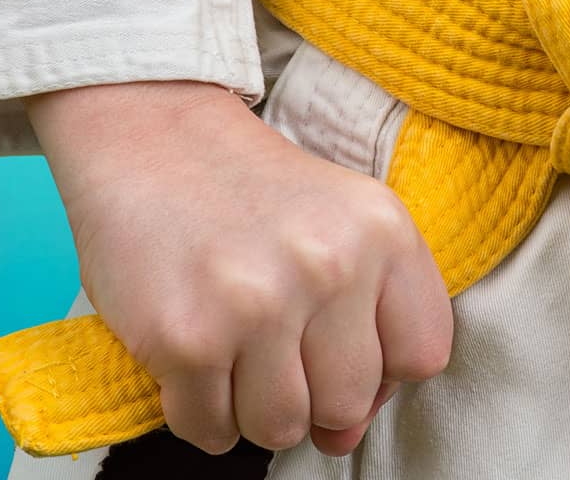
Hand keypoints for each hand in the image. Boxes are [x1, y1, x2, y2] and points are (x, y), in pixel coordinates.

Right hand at [27, 81, 451, 455]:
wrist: (147, 134)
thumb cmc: (249, 193)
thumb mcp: (340, 227)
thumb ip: (366, 328)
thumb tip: (344, 435)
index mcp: (383, 232)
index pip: (422, 357)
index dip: (382, 368)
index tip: (343, 345)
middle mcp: (329, 266)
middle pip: (349, 402)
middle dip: (312, 393)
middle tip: (275, 346)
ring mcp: (257, 304)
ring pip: (283, 428)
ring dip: (254, 410)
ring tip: (234, 355)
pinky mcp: (186, 338)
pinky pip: (210, 430)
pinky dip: (200, 416)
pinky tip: (193, 366)